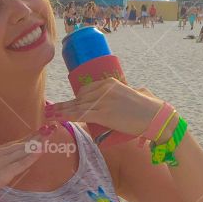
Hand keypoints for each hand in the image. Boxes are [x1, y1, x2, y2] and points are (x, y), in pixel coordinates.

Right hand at [0, 128, 54, 201]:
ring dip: (38, 143)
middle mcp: (0, 153)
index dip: (30, 136)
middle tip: (51, 128)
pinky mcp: (4, 174)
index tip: (42, 129)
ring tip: (50, 135)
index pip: (16, 142)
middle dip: (38, 136)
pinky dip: (32, 156)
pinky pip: (21, 163)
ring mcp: (3, 162)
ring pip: (24, 151)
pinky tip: (41, 150)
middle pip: (23, 144)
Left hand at [44, 79, 163, 137]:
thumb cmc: (150, 107)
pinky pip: (80, 115)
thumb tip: (134, 91)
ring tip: (47, 115)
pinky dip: (66, 117)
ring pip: (76, 107)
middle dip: (63, 106)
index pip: (85, 90)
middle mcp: (103, 89)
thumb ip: (130, 91)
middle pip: (78, 99)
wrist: (155, 117)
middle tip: (49, 111)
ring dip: (60, 112)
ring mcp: (102, 101)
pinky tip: (56, 118)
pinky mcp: (103, 114)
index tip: (64, 105)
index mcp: (109, 83)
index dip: (74, 100)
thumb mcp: (136, 92)